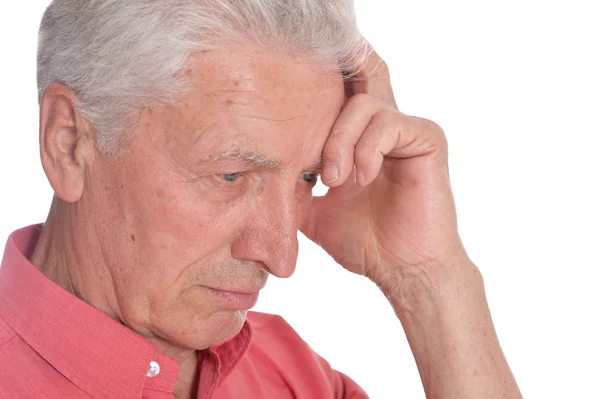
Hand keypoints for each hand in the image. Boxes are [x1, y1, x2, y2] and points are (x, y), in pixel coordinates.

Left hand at [301, 48, 468, 291]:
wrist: (402, 270)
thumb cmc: (366, 243)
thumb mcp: (315, 214)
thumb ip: (293, 190)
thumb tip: (258, 182)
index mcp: (359, 139)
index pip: (337, 94)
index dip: (314, 92)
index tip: (289, 109)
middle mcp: (383, 127)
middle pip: (351, 84)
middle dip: (322, 117)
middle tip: (316, 167)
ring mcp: (406, 130)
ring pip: (363, 105)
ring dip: (340, 143)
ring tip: (335, 181)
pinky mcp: (427, 138)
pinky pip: (389, 124)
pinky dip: (368, 151)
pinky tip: (362, 180)